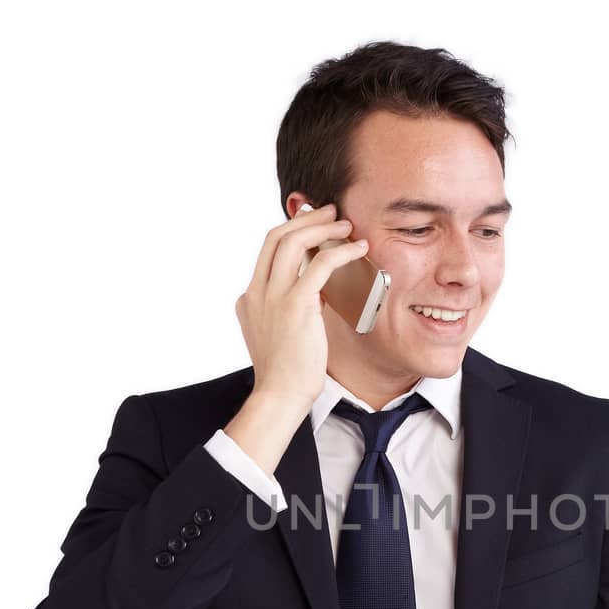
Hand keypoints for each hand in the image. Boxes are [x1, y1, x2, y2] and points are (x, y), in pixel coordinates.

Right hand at [233, 202, 369, 409]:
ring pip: (293, 241)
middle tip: (332, 212)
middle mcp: (256, 291)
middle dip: (306, 219)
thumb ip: (286, 310)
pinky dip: (341, 251)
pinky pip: (320, 264)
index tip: (314, 223)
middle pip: (277, 236)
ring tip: (347, 225)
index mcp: (249, 298)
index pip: (268, 249)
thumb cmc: (287, 373)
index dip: (292, 229)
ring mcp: (273, 296)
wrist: (281, 395)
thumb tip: (314, 294)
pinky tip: (358, 249)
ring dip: (323, 227)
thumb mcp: (278, 335)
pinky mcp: (295, 304)